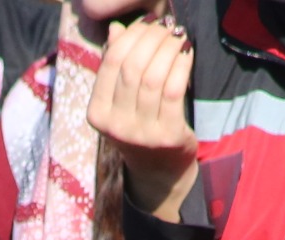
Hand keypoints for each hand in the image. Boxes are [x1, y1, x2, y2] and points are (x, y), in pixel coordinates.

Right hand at [88, 16, 198, 219]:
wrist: (158, 172)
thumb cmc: (139, 125)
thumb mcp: (120, 100)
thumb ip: (116, 66)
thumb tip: (116, 29)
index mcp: (98, 113)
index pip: (112, 63)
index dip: (131, 36)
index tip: (148, 23)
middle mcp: (116, 126)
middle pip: (133, 68)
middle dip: (152, 39)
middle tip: (167, 26)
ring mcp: (142, 134)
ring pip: (154, 77)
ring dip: (169, 49)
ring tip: (178, 35)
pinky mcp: (168, 136)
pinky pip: (175, 91)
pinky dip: (182, 66)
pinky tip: (186, 53)